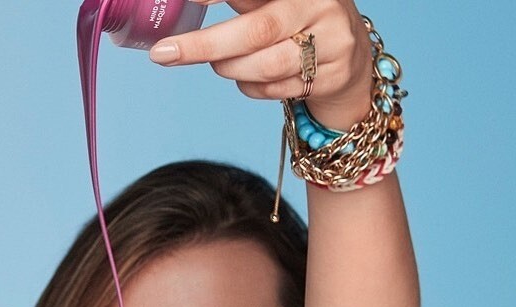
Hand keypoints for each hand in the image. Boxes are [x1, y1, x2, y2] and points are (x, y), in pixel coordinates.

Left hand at [149, 0, 372, 129]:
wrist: (350, 58)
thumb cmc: (298, 23)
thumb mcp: (274, 2)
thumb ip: (239, 1)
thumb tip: (187, 5)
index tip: (188, 0)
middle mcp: (319, 5)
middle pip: (256, 31)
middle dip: (205, 45)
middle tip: (165, 53)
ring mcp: (331, 42)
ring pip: (265, 66)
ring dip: (230, 69)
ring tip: (218, 64)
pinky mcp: (332, 75)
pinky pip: (276, 89)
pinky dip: (251, 87)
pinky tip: (250, 78)